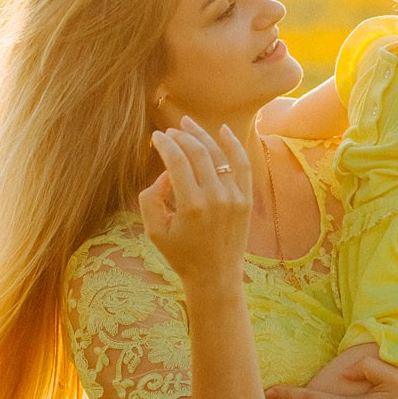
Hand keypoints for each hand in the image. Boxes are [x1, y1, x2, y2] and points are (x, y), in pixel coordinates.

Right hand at [138, 116, 252, 294]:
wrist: (215, 276)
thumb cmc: (181, 254)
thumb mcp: (154, 230)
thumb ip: (151, 197)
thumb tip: (165, 172)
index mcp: (191, 206)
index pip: (176, 161)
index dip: (165, 144)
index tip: (156, 137)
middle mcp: (216, 198)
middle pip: (197, 153)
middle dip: (181, 137)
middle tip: (170, 131)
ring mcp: (234, 198)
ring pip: (218, 155)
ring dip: (202, 136)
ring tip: (187, 123)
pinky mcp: (246, 200)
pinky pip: (242, 166)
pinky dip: (233, 145)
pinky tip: (222, 130)